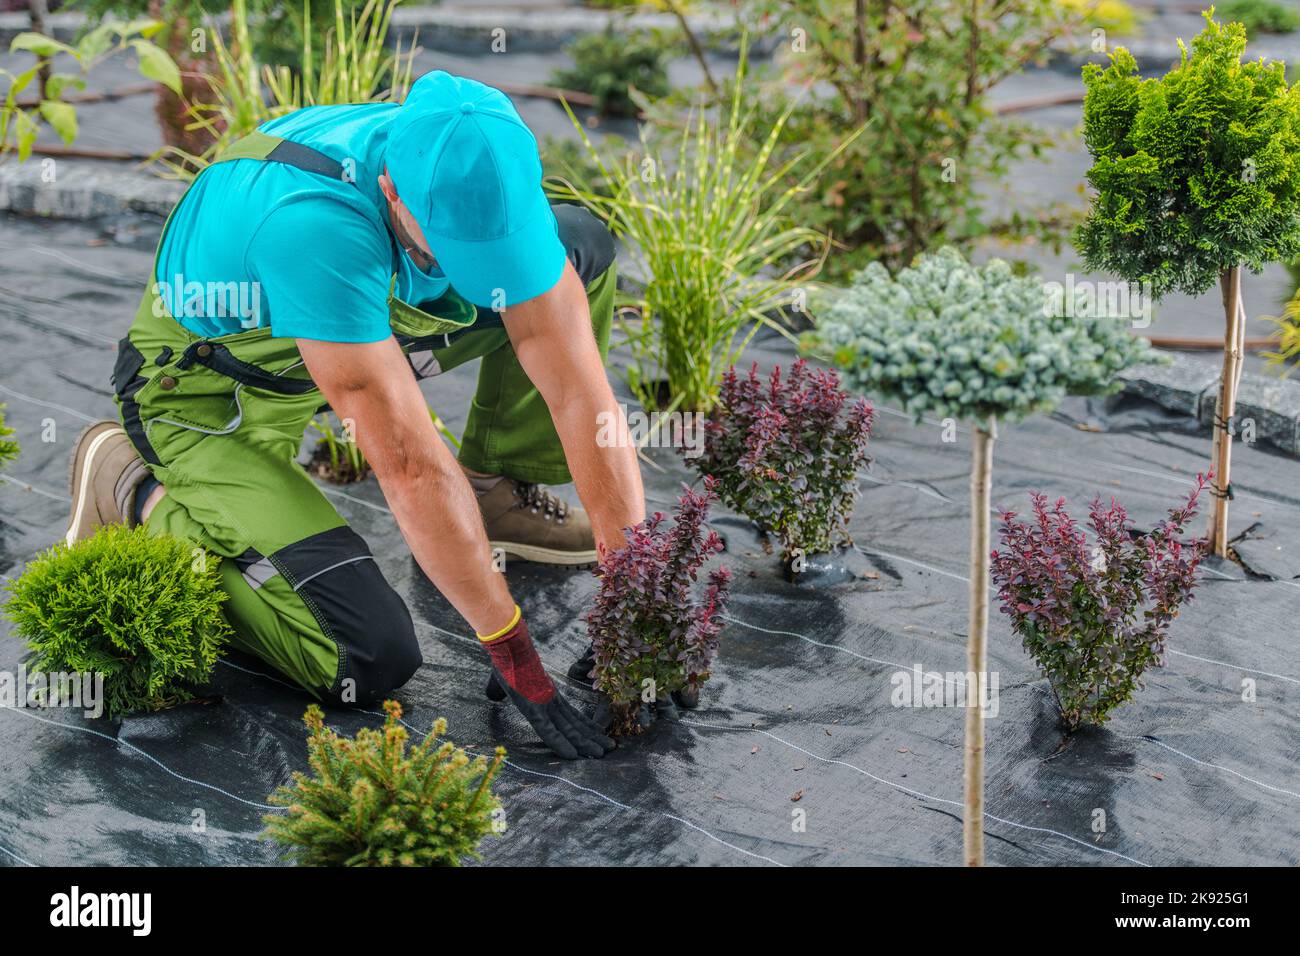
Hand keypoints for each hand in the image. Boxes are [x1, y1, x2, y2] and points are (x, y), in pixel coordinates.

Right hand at [481, 617, 614, 758]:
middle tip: (610, 748)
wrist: (508, 645)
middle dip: (592, 737)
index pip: (570, 715)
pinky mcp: (533, 708)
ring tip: (604, 751)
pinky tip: (573, 755)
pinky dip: (561, 744)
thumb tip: (491, 696)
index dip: (585, 726)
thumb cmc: (505, 659)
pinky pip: (549, 731)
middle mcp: (550, 702)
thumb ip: (499, 691)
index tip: (598, 735)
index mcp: (547, 696)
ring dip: (586, 743)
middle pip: (575, 724)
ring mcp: (544, 705)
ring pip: (569, 729)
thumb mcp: (503, 681)